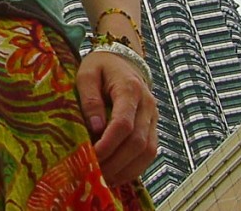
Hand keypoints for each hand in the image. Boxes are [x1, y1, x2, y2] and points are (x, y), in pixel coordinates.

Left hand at [76, 50, 157, 185]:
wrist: (122, 60)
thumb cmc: (100, 66)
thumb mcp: (87, 74)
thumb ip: (90, 98)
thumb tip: (95, 128)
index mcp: (130, 89)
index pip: (124, 123)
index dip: (108, 144)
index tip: (91, 156)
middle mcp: (147, 105)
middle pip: (137, 142)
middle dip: (116, 162)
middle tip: (94, 174)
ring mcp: (154, 117)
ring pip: (148, 151)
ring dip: (126, 169)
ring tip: (104, 179)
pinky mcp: (153, 127)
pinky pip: (150, 153)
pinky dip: (134, 167)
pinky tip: (117, 175)